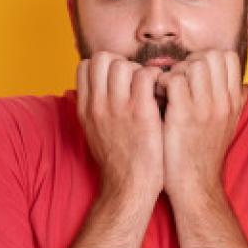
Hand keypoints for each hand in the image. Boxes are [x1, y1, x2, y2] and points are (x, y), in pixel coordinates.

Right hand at [76, 51, 165, 201]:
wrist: (130, 189)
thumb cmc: (118, 163)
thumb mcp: (95, 133)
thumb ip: (96, 109)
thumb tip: (103, 90)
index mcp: (85, 109)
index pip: (84, 66)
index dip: (104, 65)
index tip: (119, 79)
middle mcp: (98, 105)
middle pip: (101, 58)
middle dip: (121, 62)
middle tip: (135, 81)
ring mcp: (118, 108)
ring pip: (123, 64)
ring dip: (139, 70)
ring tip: (150, 88)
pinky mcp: (141, 113)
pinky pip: (146, 76)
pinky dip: (157, 78)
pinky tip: (162, 93)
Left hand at [154, 49, 243, 202]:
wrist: (196, 187)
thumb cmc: (204, 155)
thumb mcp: (228, 127)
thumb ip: (233, 104)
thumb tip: (242, 86)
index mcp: (233, 102)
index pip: (228, 57)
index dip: (207, 59)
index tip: (193, 75)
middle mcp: (222, 102)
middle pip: (210, 56)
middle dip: (189, 62)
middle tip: (177, 81)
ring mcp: (204, 108)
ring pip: (193, 64)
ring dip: (175, 72)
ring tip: (167, 90)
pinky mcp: (183, 116)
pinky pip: (174, 80)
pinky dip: (161, 83)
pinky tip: (157, 98)